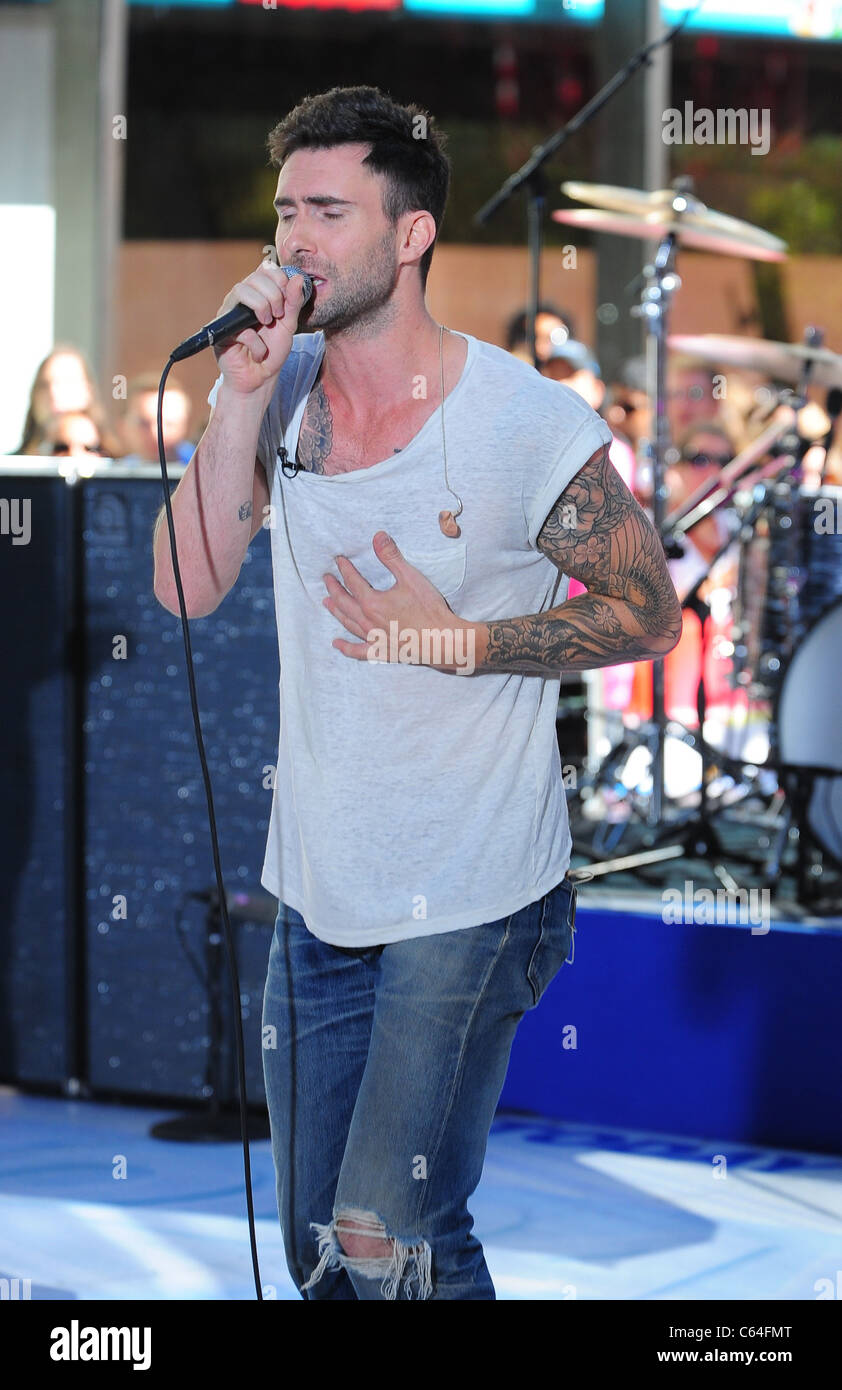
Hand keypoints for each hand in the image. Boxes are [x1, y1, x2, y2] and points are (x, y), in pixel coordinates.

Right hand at [213, 259, 309, 394]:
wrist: (261, 378)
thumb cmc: (272, 350)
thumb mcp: (289, 325)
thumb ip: (294, 303)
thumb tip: (299, 279)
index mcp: (257, 294)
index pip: (264, 269)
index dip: (279, 279)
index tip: (288, 299)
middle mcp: (240, 300)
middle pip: (253, 278)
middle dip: (273, 295)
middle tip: (279, 316)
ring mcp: (229, 313)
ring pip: (241, 291)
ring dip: (261, 307)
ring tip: (267, 325)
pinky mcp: (221, 332)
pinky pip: (240, 328)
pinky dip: (256, 343)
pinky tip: (259, 352)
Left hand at [322, 532, 476, 674]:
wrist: (440, 639)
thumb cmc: (428, 609)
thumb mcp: (410, 577)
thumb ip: (391, 557)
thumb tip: (378, 537)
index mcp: (372, 602)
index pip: (353, 582)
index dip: (345, 569)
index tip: (339, 560)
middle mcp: (368, 621)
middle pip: (344, 602)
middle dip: (334, 589)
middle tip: (327, 579)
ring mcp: (373, 637)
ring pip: (348, 623)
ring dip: (336, 612)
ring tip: (326, 603)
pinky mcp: (381, 650)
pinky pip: (358, 650)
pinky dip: (346, 648)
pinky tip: (338, 644)